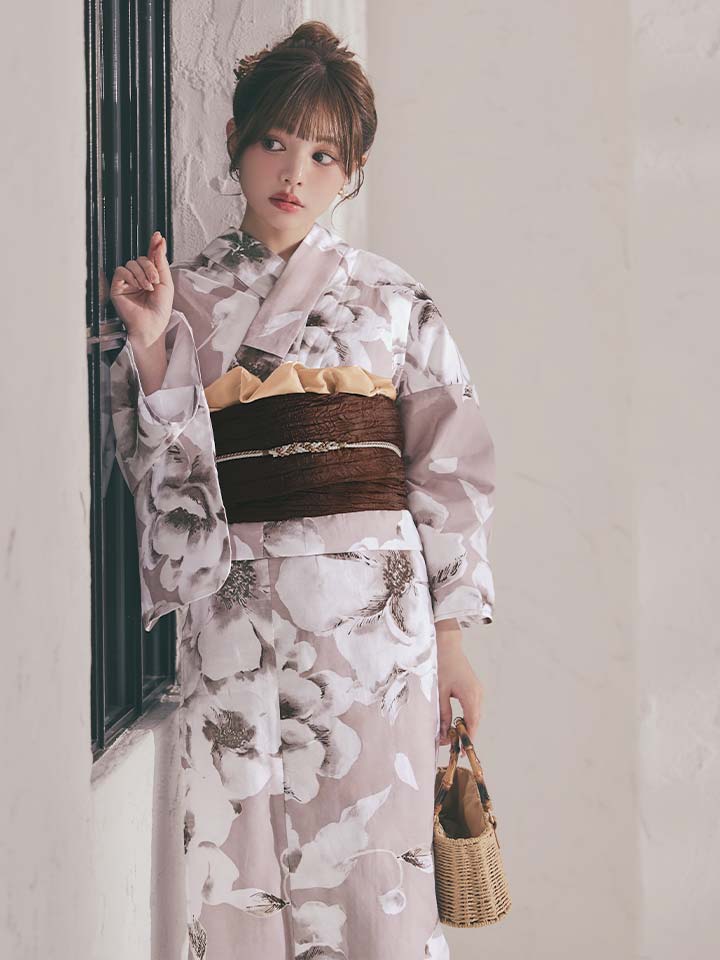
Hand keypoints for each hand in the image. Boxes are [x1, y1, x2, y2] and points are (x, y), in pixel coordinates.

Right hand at [109, 231, 172, 346]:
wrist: (151, 324)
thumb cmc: (159, 309)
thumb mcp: (166, 282)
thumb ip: (161, 261)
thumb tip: (159, 242)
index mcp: (151, 276)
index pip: (151, 256)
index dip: (153, 245)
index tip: (157, 236)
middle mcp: (139, 277)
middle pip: (141, 258)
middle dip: (150, 267)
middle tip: (155, 281)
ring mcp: (128, 281)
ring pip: (132, 263)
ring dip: (142, 274)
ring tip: (148, 287)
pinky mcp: (117, 286)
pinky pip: (121, 271)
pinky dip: (131, 277)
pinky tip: (137, 287)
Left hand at [435, 623, 483, 746]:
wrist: (447, 645)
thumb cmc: (442, 665)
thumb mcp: (439, 692)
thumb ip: (443, 714)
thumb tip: (444, 733)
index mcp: (471, 696)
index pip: (472, 724)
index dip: (467, 739)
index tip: (461, 751)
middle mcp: (478, 694)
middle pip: (475, 721)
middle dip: (464, 734)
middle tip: (451, 744)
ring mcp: (478, 691)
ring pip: (474, 715)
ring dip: (465, 725)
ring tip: (451, 734)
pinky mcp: (474, 688)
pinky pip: (473, 708)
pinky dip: (466, 717)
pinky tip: (455, 721)